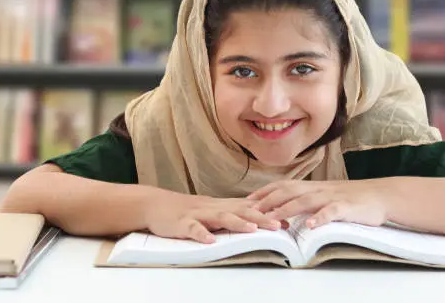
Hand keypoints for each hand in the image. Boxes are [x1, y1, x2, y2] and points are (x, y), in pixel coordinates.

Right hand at [143, 191, 282, 243]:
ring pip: (221, 217)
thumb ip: (233, 214)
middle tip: (278, 225)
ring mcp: (198, 214)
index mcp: (222, 205)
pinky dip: (201, 233)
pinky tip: (210, 241)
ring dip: (237, 223)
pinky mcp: (182, 223)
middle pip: (240, 210)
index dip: (269, 213)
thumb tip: (258, 220)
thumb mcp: (213, 210)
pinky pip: (193, 228)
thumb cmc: (188, 210)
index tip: (288, 219)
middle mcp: (214, 208)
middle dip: (260, 217)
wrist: (156, 204)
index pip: (249, 207)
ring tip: (252, 229)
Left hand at [247, 180, 388, 229]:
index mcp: (313, 187)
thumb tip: (284, 208)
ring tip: (272, 218)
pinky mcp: (347, 207)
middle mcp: (319, 189)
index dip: (265, 192)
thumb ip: (307, 200)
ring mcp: (332, 197)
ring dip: (287, 209)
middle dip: (268, 200)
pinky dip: (320, 217)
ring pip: (306, 200)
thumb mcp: (326, 196)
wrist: (380, 195)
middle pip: (289, 191)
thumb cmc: (351, 199)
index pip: (284, 185)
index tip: (247, 200)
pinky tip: (309, 225)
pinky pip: (331, 212)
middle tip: (251, 210)